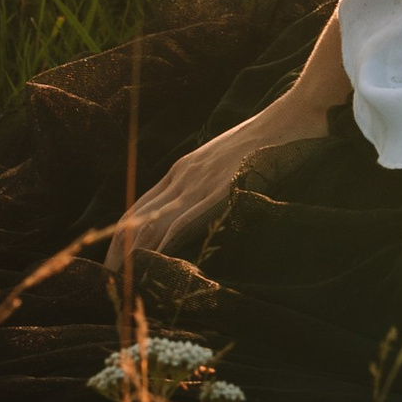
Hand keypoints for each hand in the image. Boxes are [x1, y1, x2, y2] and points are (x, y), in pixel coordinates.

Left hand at [103, 15, 351, 274]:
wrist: (295, 114)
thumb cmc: (268, 142)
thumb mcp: (228, 164)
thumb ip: (210, 184)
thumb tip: (201, 211)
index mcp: (182, 170)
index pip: (138, 209)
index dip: (119, 238)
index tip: (111, 266)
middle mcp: (182, 175)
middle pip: (134, 220)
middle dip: (116, 254)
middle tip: (106, 287)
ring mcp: (197, 182)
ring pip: (150, 224)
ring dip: (132, 256)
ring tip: (120, 285)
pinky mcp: (217, 190)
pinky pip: (180, 222)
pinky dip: (162, 247)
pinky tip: (152, 266)